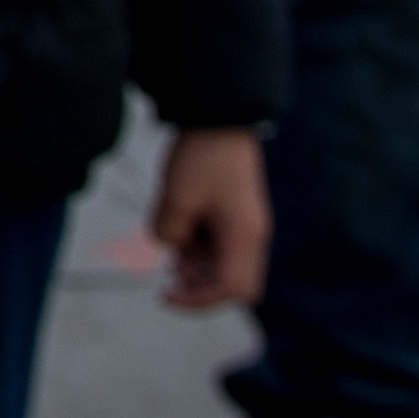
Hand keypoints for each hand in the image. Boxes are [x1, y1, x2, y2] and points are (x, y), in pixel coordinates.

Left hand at [150, 126, 268, 310]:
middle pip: (233, 283)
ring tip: (173, 236)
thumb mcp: (176, 197)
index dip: (197, 301)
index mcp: (244, 236)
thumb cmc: (202, 156)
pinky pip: (218, 243)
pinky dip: (197, 242)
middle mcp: (252, 236)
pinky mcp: (235, 214)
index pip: (230, 289)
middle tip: (170, 274)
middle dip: (200, 285)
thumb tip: (169, 248)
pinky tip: (179, 221)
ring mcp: (245, 225)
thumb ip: (168, 232)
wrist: (219, 116)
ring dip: (196, 261)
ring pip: (223, 264)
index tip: (166, 296)